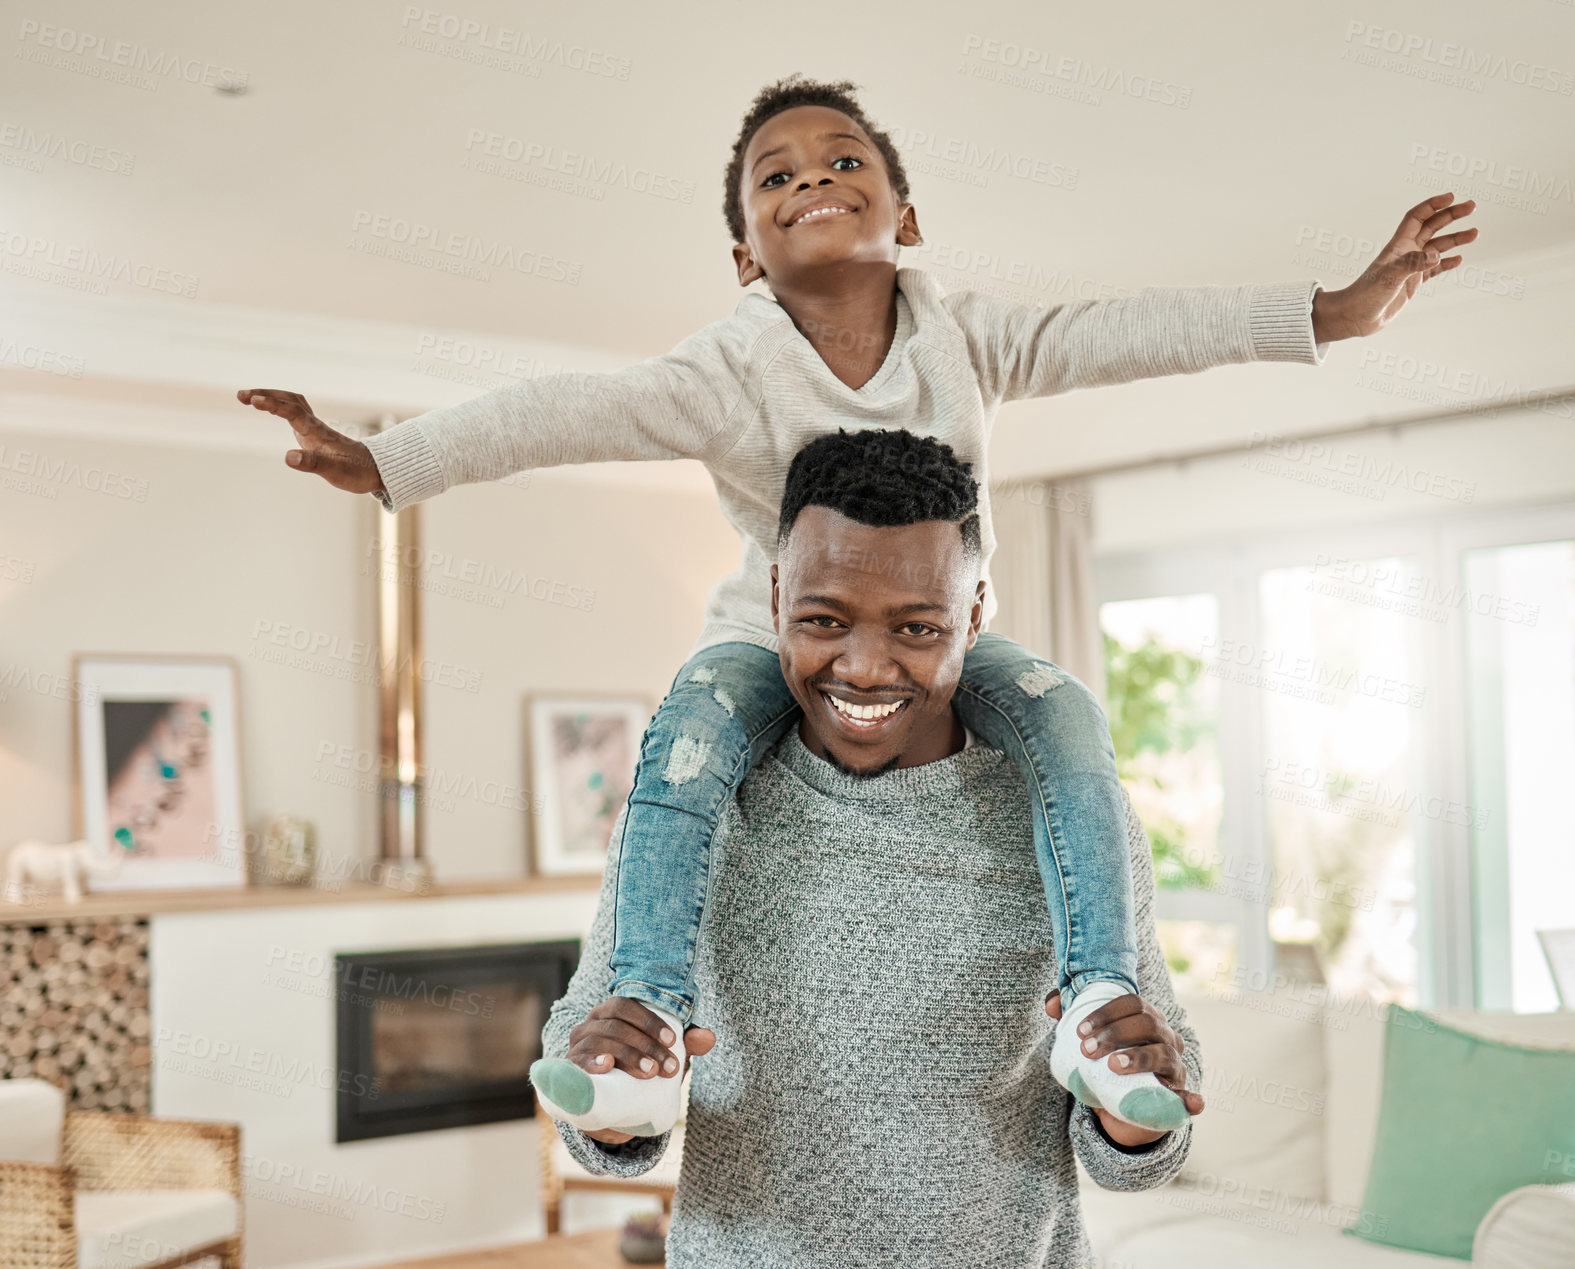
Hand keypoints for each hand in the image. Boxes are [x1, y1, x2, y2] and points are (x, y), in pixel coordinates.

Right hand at [236, 389, 385, 494]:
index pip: (292, 412)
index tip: (253, 400)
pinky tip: (272, 408)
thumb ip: (313, 464)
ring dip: (272, 396)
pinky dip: (281, 405)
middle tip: (241, 395)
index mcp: (317, 432)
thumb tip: (289, 457)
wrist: (375, 469)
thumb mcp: (335, 472)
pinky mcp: (315, 433)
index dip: (273, 405)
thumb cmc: (357, 472)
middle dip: (265, 394)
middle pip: (289, 400)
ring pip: (292, 402)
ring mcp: (315, 428)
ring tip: (249, 397)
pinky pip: (295, 411)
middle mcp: (315, 426)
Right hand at [567, 996, 716, 1144]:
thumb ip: (686, 1044)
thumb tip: (709, 1037)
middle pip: (615, 1027)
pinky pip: (576, 1063)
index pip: (625, 1005)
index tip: (673, 1041)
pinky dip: (591, 1063)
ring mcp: (577, 1048)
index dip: (649, 1020)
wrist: (609, 1104)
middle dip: (645, 1045)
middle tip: (668, 1067)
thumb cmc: (638, 1066)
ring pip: (599, 1043)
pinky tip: (607, 1066)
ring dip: (627, 1055)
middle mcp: (590, 1025)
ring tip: (649, 1072)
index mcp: (610, 1013)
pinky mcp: (570, 1071)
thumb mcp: (662, 1053)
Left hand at [1046, 989, 1203, 1147]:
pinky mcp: (1177, 1097)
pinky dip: (1191, 1099)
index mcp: (1146, 1018)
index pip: (1133, 1002)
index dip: (1106, 1013)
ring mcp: (1175, 1067)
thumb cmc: (1104, 1065)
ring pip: (1165, 1054)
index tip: (1080, 1030)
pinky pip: (1188, 1099)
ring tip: (1113, 1065)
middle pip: (1148, 1023)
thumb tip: (1051, 1004)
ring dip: (1139, 1057)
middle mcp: (1166, 1038)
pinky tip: (1193, 1102)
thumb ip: (1068, 1018)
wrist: (1120, 1107)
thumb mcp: (1089, 1041)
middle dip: (1115, 1033)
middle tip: (1086, 1050)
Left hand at [1309, 192, 1477, 343]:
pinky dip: (1447, 263)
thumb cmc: (1365, 295)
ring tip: (1474, 233)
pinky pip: (1434, 269)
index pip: (1417, 217)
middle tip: (1472, 206)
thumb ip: (1412, 264)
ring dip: (1455, 239)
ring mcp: (1410, 268)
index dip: (1433, 205)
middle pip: (1432, 227)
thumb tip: (1436, 255)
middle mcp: (1405, 253)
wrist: (1356, 318)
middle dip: (1451, 216)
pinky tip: (1459, 259)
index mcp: (1397, 246)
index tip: (1452, 197)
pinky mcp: (1412, 283)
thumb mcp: (1389, 278)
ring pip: (1437, 247)